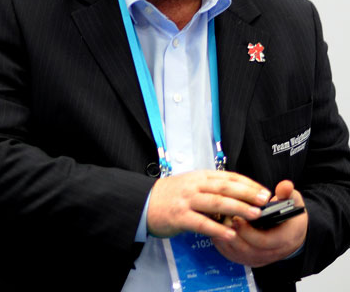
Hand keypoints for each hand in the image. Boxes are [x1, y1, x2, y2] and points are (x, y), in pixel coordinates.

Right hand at [147, 170, 270, 240]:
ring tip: (254, 215)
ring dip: (237, 208)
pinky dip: (217, 229)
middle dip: (247, 193)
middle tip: (265, 200)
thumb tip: (240, 194)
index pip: (229, 177)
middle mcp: (195, 185)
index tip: (264, 191)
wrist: (146, 201)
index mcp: (201, 176)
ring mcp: (187, 200)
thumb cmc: (173, 194)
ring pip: (216, 202)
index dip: (248, 183)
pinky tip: (230, 234)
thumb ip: (212, 188)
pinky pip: (201, 223)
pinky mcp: (180, 216)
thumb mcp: (193, 184)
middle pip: (225, 187)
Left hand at [214, 180, 307, 266]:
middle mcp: (272, 253)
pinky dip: (222, 243)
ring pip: (238, 253)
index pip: (264, 242)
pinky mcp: (248, 259)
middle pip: (248, 250)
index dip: (248, 231)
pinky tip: (216, 229)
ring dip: (225, 238)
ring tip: (217, 222)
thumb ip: (287, 193)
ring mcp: (259, 258)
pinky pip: (232, 255)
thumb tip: (285, 185)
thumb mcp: (292, 202)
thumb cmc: (290, 215)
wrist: (292, 233)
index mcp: (284, 239)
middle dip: (233, 234)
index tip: (237, 216)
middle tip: (222, 218)